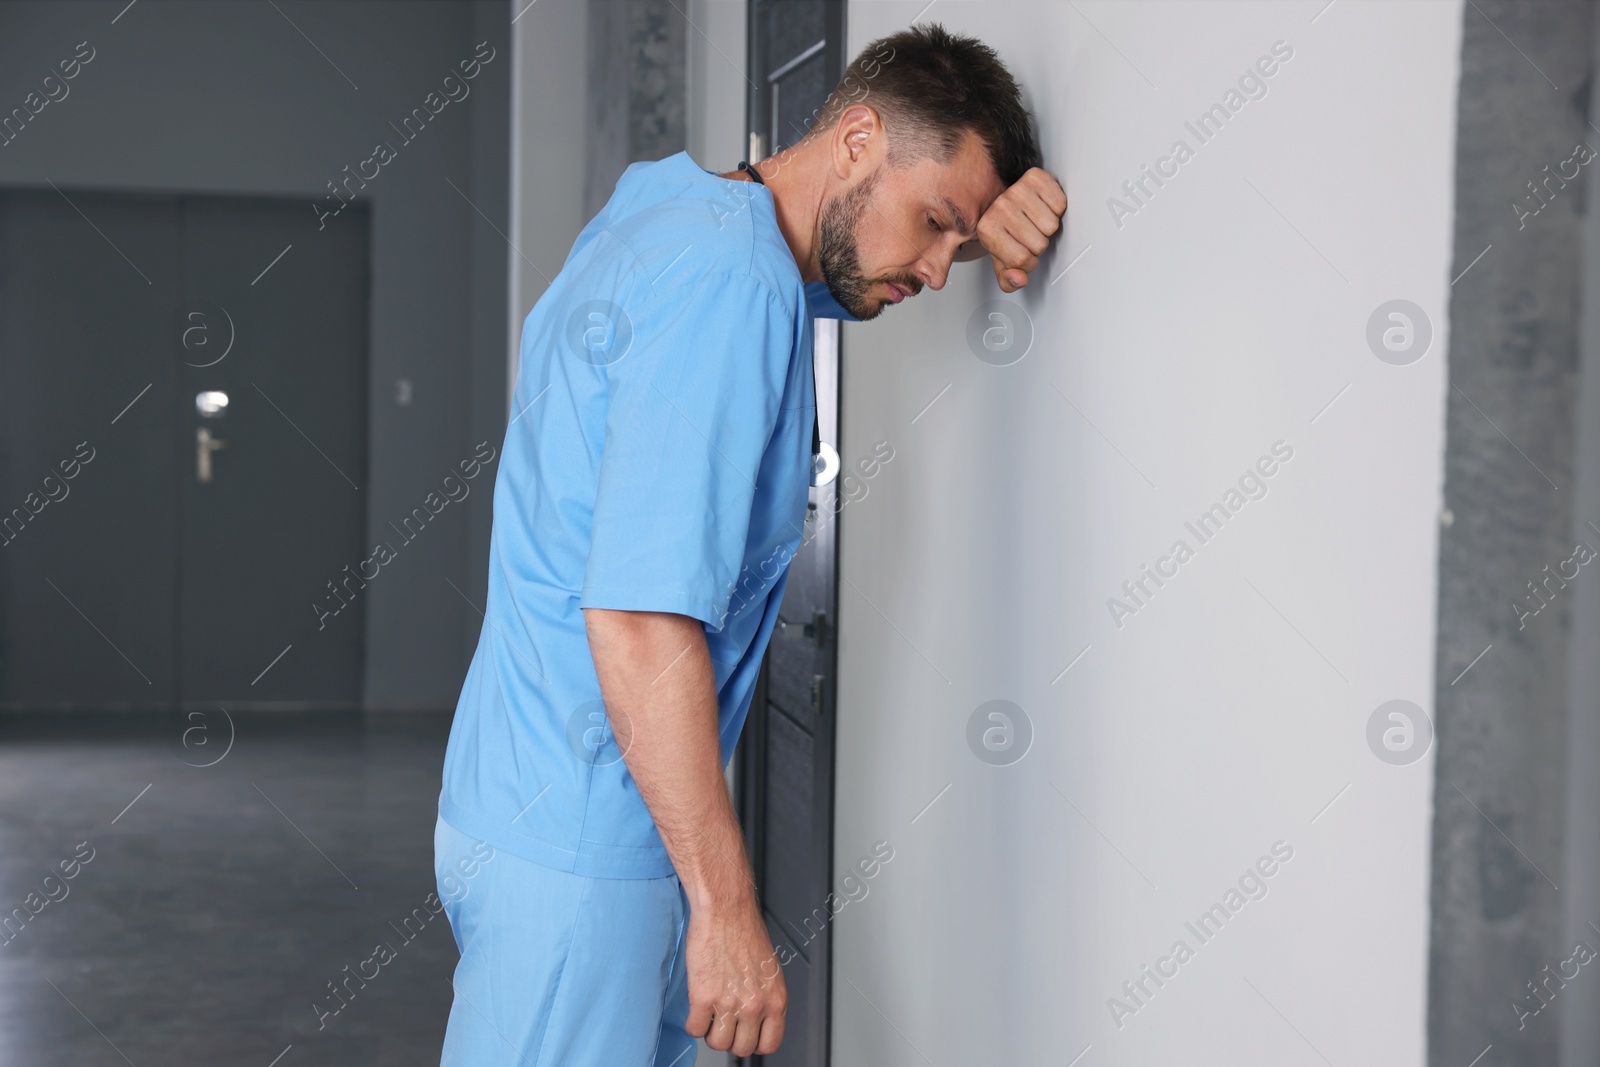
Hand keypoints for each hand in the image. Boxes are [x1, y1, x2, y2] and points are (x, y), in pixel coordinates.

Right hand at [683, 896, 787, 1055]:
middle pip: (741, 1048)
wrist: (724, 909)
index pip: (769, 1044)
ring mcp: (729, 1004)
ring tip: (710, 1013)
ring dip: (711, 1031)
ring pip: (717, 1043)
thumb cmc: (744, 930)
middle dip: (730, 1037)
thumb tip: (756, 1018)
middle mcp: (755, 1006)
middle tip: (724, 1021)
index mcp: (776, 999)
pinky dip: (693, 1022)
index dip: (754, 1041)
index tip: (744, 1034)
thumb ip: (765, 997)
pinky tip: (697, 1007)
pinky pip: (695, 1029)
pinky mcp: (703, 997)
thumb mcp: (769, 969)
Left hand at [955, 166, 1067, 292]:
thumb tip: (1018, 280)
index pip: (1021, 260)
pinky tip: (1043, 206)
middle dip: (1039, 244)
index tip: (1023, 252)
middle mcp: (999, 207)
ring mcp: (1016, 190)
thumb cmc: (1006, 230)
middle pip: (1039, 243)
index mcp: (987, 231)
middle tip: (1031, 234)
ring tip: (1036, 221)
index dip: (1028, 262)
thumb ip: (1008, 279)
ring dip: (1048, 227)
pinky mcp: (1035, 177)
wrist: (1008, 198)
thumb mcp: (1003, 260)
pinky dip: (1056, 208)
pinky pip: (1060, 204)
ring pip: (1051, 225)